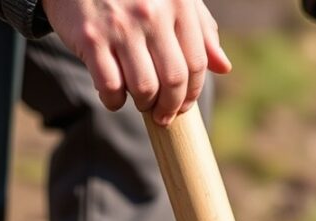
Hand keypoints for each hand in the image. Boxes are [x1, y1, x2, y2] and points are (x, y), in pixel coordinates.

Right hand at [41, 0, 231, 123]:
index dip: (192, 93)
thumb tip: (224, 67)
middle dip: (171, 107)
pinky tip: (114, 97)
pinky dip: (114, 101)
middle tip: (164, 115)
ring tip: (140, 101)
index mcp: (178, 4)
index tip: (184, 106)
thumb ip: (200, 30)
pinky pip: (110, 86)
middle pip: (174, 81)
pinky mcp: (91, 37)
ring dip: (144, 104)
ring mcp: (120, 25)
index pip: (196, 65)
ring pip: (144, 88)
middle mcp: (152, 13)